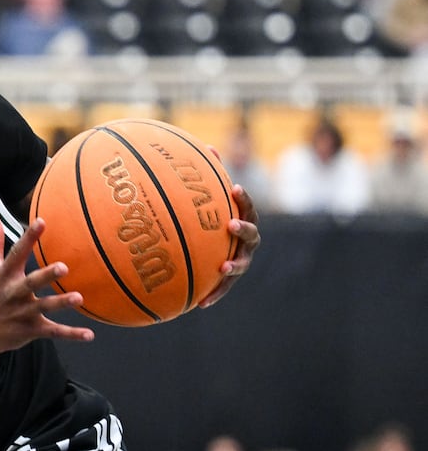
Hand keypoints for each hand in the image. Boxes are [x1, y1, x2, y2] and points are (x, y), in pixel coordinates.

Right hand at [0, 213, 95, 355]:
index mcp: (4, 276)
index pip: (16, 254)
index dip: (29, 238)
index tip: (42, 222)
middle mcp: (13, 294)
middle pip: (31, 283)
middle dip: (46, 275)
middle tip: (63, 267)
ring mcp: (21, 314)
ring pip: (44, 307)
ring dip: (60, 303)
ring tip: (78, 298)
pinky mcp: (29, 330)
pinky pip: (52, 332)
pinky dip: (70, 334)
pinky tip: (89, 335)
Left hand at [198, 175, 260, 308]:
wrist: (213, 251)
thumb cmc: (212, 221)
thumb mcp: (212, 202)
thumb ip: (212, 177)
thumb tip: (208, 146)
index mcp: (243, 220)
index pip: (247, 207)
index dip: (243, 198)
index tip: (234, 188)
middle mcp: (247, 241)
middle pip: (251, 234)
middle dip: (243, 229)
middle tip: (231, 224)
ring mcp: (241, 260)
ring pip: (241, 264)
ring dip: (234, 264)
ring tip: (223, 266)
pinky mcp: (228, 280)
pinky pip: (222, 288)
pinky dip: (214, 294)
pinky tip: (200, 304)